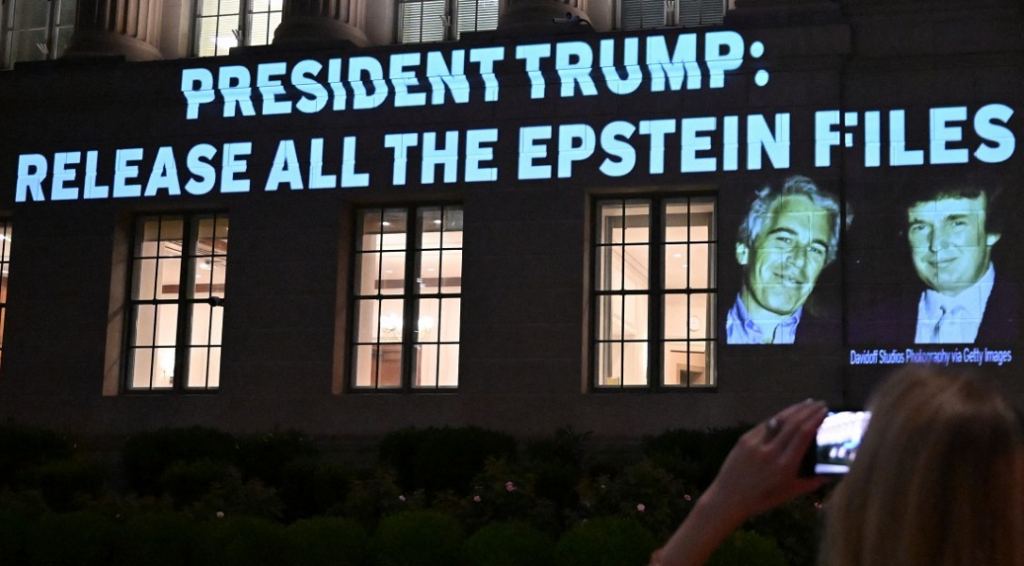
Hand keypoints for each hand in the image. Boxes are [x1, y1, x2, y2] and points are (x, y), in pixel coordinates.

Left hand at [651, 400, 828, 565]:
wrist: (729, 497)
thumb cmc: (762, 499)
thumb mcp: (790, 493)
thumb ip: (813, 482)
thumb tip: (833, 472)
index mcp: (785, 465)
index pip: (803, 435)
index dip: (815, 420)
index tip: (826, 411)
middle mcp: (770, 452)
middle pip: (793, 423)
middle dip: (808, 410)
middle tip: (821, 403)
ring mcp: (755, 443)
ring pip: (778, 420)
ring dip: (794, 409)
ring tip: (807, 403)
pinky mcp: (744, 439)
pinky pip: (765, 425)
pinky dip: (778, 417)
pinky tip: (787, 413)